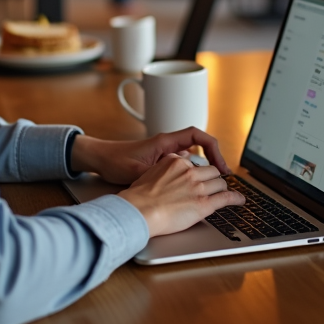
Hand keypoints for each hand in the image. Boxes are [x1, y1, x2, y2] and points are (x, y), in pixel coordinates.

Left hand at [70, 127, 231, 184]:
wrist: (100, 159)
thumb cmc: (115, 161)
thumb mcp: (136, 170)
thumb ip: (156, 174)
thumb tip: (176, 181)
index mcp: (165, 142)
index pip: (197, 136)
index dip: (213, 149)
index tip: (220, 165)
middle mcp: (168, 145)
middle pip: (200, 147)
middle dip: (214, 161)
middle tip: (223, 179)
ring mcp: (165, 153)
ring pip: (193, 157)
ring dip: (204, 168)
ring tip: (213, 186)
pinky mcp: (161, 162)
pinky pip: (183, 164)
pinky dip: (192, 173)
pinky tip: (193, 187)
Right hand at [118, 154, 245, 236]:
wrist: (140, 211)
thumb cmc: (139, 197)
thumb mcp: (149, 172)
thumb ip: (164, 167)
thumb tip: (172, 164)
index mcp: (176, 162)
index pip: (194, 163)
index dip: (198, 171)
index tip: (200, 176)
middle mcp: (189, 172)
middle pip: (211, 171)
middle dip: (213, 178)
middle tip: (213, 184)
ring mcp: (198, 187)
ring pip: (219, 182)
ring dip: (222, 188)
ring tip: (225, 192)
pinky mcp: (204, 204)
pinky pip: (225, 198)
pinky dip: (235, 198)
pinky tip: (240, 200)